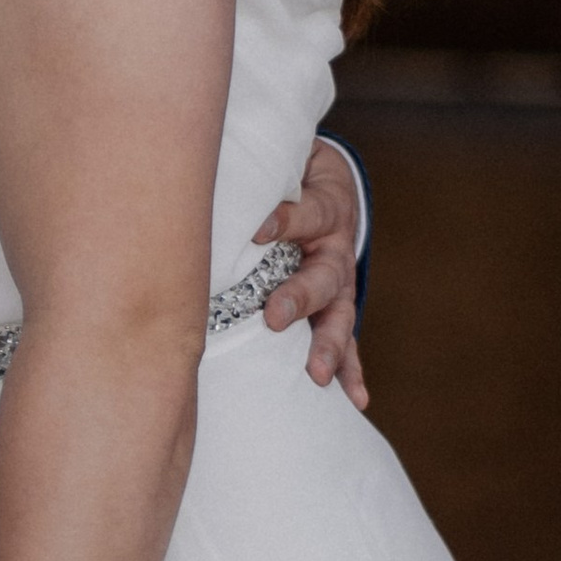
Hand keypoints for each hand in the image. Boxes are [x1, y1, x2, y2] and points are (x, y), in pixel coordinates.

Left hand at [255, 139, 366, 408]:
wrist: (324, 180)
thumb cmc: (287, 172)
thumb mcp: (279, 161)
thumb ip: (256, 170)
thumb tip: (204, 166)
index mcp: (324, 207)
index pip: (308, 213)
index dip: (286, 221)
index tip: (259, 231)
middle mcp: (334, 249)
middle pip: (323, 275)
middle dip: (299, 298)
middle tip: (273, 317)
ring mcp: (338, 283)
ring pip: (337, 317)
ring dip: (327, 347)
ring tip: (315, 373)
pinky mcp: (336, 306)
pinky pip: (346, 342)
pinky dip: (350, 371)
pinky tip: (355, 398)